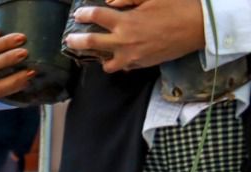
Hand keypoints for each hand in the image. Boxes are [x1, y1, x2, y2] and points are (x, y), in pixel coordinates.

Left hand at [65, 0, 206, 72]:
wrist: (200, 26)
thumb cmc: (178, 6)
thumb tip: (109, 2)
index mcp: (126, 21)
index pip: (96, 17)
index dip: (84, 14)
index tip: (78, 14)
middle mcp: (125, 41)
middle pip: (91, 44)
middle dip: (77, 41)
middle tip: (70, 40)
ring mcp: (132, 56)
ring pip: (106, 63)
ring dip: (98, 57)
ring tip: (95, 52)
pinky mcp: (142, 64)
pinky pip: (123, 66)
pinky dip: (117, 62)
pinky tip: (117, 56)